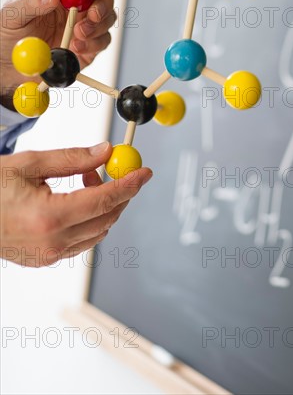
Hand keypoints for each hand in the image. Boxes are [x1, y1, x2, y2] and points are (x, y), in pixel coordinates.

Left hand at [0, 0, 116, 106]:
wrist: (12, 67)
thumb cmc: (8, 35)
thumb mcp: (12, 15)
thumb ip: (31, 2)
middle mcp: (73, 2)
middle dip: (102, 3)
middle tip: (92, 16)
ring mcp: (83, 23)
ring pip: (107, 16)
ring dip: (97, 26)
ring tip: (77, 36)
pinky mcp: (90, 44)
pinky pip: (103, 40)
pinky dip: (94, 44)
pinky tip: (76, 48)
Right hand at [0, 142, 151, 266]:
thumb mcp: (28, 164)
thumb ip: (72, 159)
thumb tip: (105, 151)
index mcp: (49, 217)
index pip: (105, 200)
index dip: (130, 184)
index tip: (144, 171)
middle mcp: (52, 243)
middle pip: (107, 218)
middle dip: (118, 192)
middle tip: (109, 167)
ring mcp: (48, 256)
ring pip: (98, 232)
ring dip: (103, 205)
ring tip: (84, 179)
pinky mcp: (44, 259)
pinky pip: (81, 241)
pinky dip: (89, 219)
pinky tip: (74, 199)